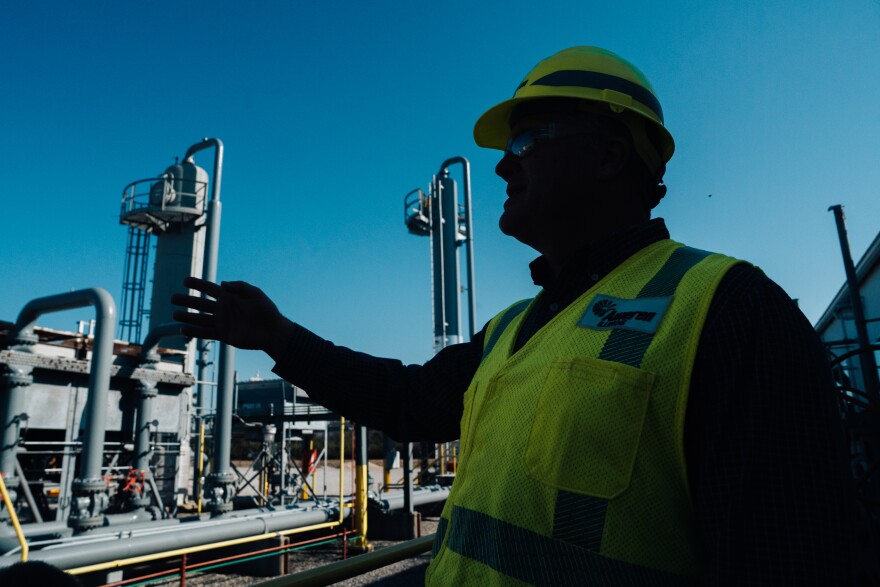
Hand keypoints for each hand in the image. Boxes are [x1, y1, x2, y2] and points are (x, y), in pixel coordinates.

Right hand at [171, 277, 287, 352]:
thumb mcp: (255, 293)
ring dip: (187, 317)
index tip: (185, 281)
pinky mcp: (224, 335)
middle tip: (173, 298)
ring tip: (174, 314)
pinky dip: (195, 332)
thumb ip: (239, 287)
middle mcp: (223, 309)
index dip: (197, 284)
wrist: (273, 331)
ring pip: (200, 319)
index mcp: (230, 297)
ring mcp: (222, 322)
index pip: (209, 289)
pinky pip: (206, 333)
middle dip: (187, 301)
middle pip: (201, 304)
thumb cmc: (266, 310)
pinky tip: (183, 330)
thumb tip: (222, 283)